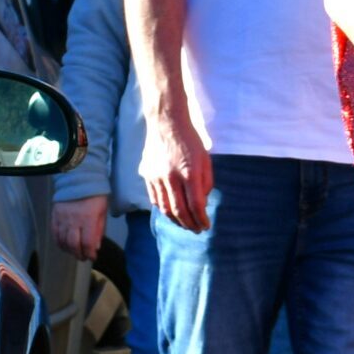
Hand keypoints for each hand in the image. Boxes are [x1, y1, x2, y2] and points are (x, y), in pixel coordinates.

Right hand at [52, 195, 108, 259]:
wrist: (79, 181)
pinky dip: (58, 242)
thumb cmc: (95, 197)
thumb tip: (95, 247)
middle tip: (83, 258)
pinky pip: (54, 233)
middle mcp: (74, 220)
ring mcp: (62, 218)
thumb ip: (99, 230)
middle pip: (73, 244)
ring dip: (68, 250)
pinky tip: (63, 246)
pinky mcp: (54, 216)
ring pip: (62, 240)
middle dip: (79, 254)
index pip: (87, 242)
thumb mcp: (102, 213)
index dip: (90, 253)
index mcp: (88, 219)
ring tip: (74, 253)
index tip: (92, 257)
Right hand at [142, 112, 212, 231]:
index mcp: (189, 172)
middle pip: (179, 211)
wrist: (166, 123)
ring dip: (176, 221)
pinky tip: (171, 213)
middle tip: (196, 230)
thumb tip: (202, 204)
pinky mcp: (147, 175)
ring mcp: (156, 177)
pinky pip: (154, 199)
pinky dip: (163, 210)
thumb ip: (206, 183)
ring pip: (165, 208)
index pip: (196, 205)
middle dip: (189, 224)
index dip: (201, 219)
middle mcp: (171, 177)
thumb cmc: (191, 141)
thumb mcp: (206, 160)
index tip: (206, 226)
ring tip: (185, 225)